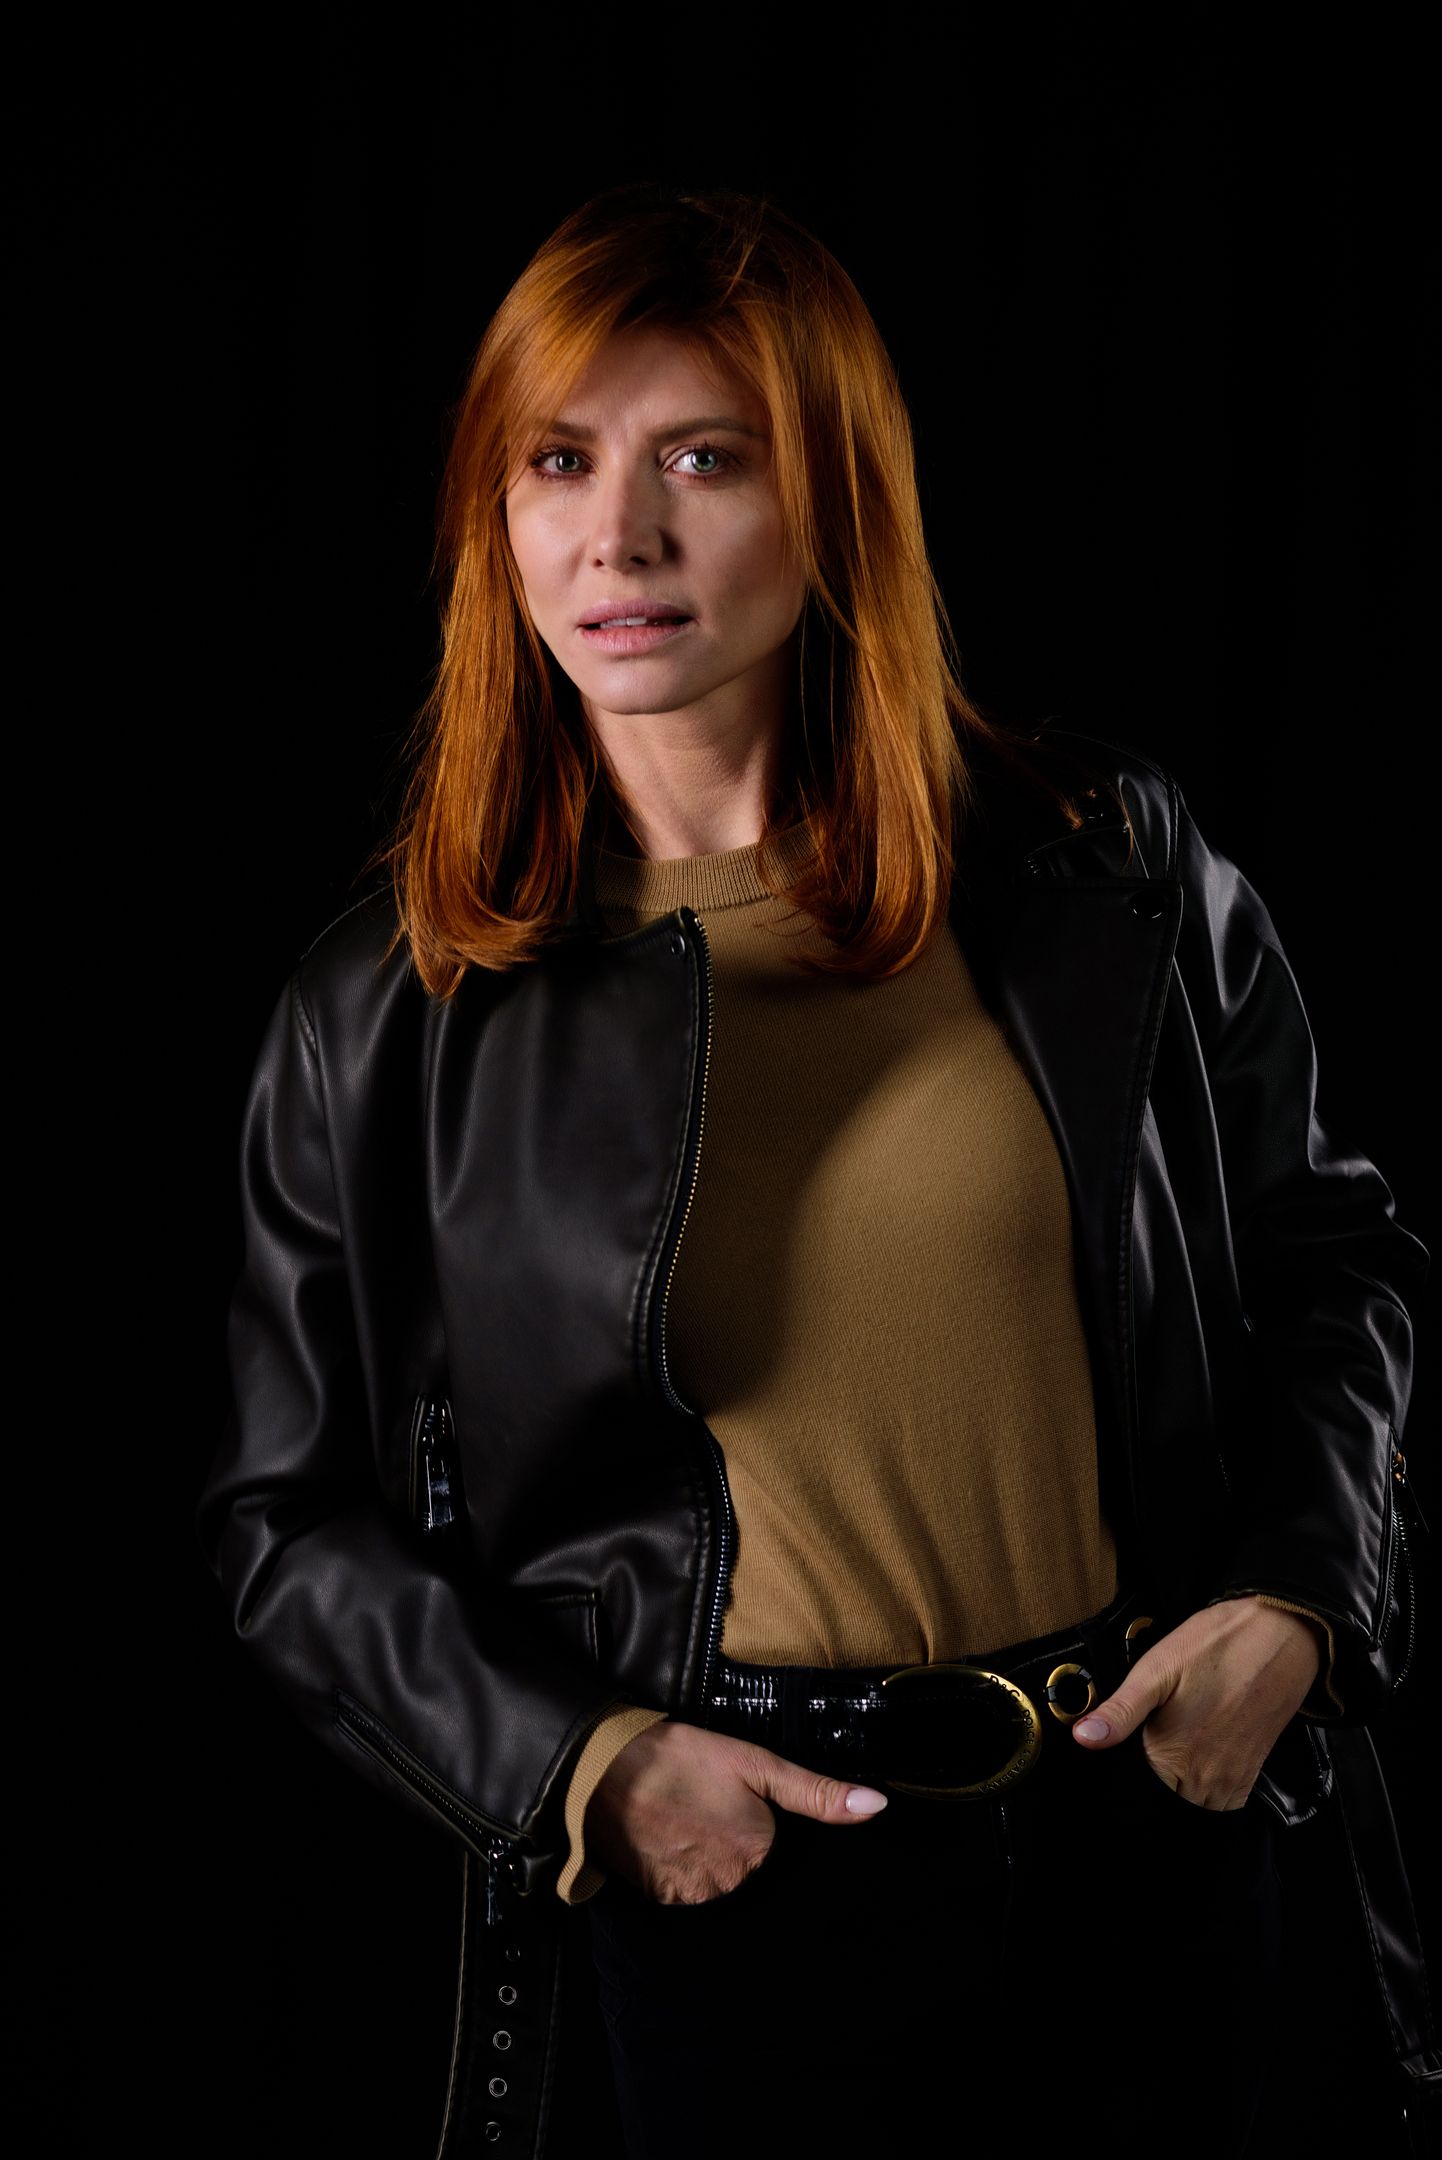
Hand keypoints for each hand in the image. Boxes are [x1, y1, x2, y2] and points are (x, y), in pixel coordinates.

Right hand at [585, 1720, 887, 1902]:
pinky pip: (686, 1895)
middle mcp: (730, 1887)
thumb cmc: (681, 1759)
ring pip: (721, 1890)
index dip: (774, 1840)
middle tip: (716, 1817)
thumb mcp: (754, 1762)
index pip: (786, 1862)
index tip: (751, 1819)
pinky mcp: (659, 1900)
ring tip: (694, 1826)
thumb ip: (816, 1792)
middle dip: (745, 1855)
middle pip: (753, 1880)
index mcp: (760, 1853)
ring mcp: (691, 1898)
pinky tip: (674, 1841)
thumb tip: (877, 1806)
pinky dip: (686, 1874)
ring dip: (715, 1867)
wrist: (603, 1768)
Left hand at [1070, 1597, 1323, 1808]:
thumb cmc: (1215, 1646)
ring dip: (1181, 1784)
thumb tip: (1082, 1739)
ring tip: (1179, 1739)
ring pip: (1195, 1802)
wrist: (1281, 1633)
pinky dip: (1208, 1786)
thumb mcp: (1155, 1670)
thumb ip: (1120, 1712)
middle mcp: (1206, 1779)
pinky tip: (1200, 1748)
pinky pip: (1224, 1799)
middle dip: (1154, 1779)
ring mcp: (1233, 1779)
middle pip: (1167, 1800)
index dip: (1127, 1771)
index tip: (1132, 1743)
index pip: (1139, 1791)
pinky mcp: (1253, 1770)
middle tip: (1157, 1733)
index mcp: (1174, 1758)